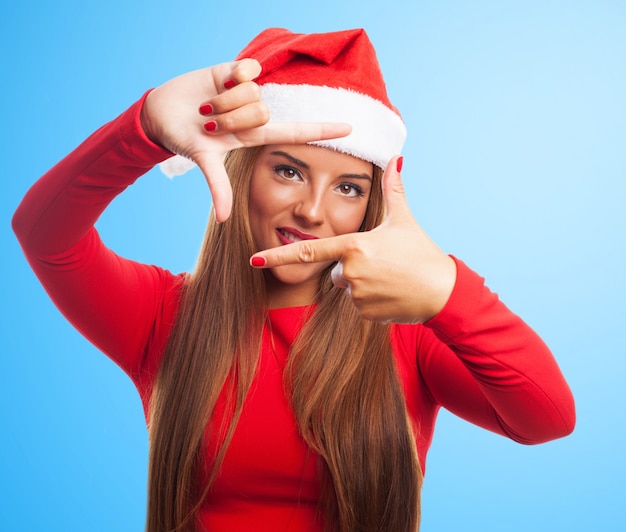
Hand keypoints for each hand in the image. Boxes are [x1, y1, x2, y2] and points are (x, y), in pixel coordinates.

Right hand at [141, 59, 350, 221]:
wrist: (162, 114)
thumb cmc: (185, 139)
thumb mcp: (205, 161)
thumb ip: (218, 187)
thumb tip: (223, 220)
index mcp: (254, 136)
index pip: (295, 132)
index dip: (322, 130)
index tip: (351, 128)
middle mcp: (256, 113)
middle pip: (263, 112)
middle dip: (231, 119)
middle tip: (210, 123)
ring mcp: (247, 92)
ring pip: (253, 92)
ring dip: (224, 101)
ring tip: (207, 107)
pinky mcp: (236, 70)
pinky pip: (249, 69)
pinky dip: (232, 75)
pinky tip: (220, 82)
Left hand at [250, 156, 456, 322]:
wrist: (442, 291)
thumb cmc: (422, 253)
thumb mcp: (404, 219)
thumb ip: (393, 189)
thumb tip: (396, 158)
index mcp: (353, 246)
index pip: (307, 251)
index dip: (277, 255)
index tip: (253, 259)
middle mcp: (350, 272)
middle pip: (336, 269)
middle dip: (352, 266)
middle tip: (382, 263)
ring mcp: (356, 295)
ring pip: (347, 287)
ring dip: (363, 283)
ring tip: (390, 278)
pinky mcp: (365, 314)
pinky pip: (358, 305)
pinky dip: (371, 300)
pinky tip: (391, 292)